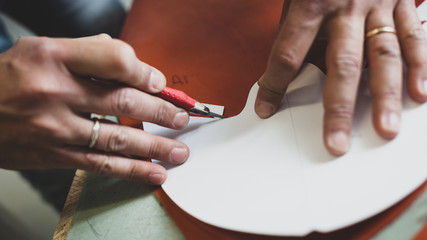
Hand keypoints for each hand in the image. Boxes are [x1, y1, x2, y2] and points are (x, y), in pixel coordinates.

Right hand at [0, 35, 189, 183]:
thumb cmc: (8, 78)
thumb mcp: (41, 49)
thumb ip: (87, 52)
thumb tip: (129, 62)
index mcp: (54, 56)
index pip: (114, 59)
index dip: (144, 71)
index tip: (160, 83)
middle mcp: (55, 91)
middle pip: (124, 102)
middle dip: (161, 112)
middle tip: (181, 118)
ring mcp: (54, 127)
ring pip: (117, 139)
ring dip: (155, 147)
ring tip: (178, 151)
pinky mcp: (53, 155)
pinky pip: (100, 165)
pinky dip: (131, 170)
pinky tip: (154, 173)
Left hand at [255, 0, 426, 154]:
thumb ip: (295, 36)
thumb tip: (281, 77)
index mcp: (310, 3)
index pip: (288, 53)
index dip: (274, 85)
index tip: (266, 110)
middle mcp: (345, 6)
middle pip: (341, 64)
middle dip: (339, 107)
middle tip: (336, 142)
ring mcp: (378, 5)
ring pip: (383, 56)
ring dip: (386, 96)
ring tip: (385, 129)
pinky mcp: (402, 2)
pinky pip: (413, 36)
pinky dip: (419, 66)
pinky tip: (419, 94)